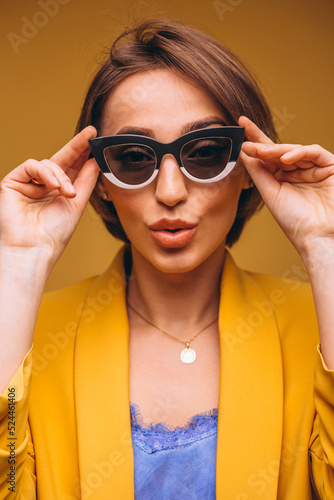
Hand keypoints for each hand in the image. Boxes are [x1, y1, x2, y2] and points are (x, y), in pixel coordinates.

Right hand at [0, 126, 98, 263]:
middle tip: (91, 134)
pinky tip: (54, 186)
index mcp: (59, 192)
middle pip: (61, 160)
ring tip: (68, 192)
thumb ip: (86, 181)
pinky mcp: (13, 182)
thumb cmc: (54, 233)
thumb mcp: (77, 204)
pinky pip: (31, 166)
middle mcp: (43, 186)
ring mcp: (28, 183)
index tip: (96, 138)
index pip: (72, 168)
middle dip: (76, 146)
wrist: (34, 249)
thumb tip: (96, 160)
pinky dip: (46, 173)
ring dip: (62, 176)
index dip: (83, 153)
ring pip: (48, 164)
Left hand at [238, 116, 333, 261]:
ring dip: (276, 149)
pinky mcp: (330, 167)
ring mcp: (314, 168)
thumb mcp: (270, 194)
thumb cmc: (294, 221)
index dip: (255, 141)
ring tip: (260, 151)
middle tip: (245, 137)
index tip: (240, 126)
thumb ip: (258, 172)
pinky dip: (298, 153)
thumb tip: (244, 152)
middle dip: (261, 144)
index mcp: (283, 178)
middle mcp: (298, 171)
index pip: (268, 156)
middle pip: (278, 150)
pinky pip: (314, 152)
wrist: (316, 237)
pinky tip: (284, 158)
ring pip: (294, 150)